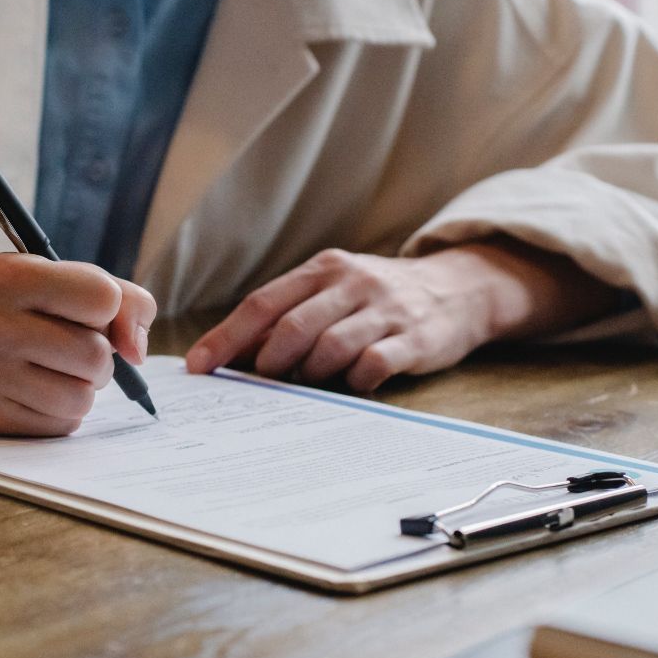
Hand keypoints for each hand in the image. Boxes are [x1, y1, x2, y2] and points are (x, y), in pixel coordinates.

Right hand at [0, 253, 154, 436]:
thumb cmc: (12, 302)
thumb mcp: (56, 276)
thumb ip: (120, 298)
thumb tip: (137, 352)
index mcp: (8, 277)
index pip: (102, 298)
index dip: (107, 307)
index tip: (86, 310)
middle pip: (95, 356)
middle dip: (99, 354)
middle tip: (74, 346)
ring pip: (81, 398)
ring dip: (83, 387)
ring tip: (58, 369)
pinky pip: (60, 425)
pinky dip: (62, 410)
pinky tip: (37, 389)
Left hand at [184, 242, 616, 390]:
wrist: (460, 289)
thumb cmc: (378, 299)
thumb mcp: (334, 291)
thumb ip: (289, 315)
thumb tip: (229, 354)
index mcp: (323, 270)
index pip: (263, 303)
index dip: (226, 337)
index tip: (197, 367)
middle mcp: (352, 283)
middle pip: (292, 326)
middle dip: (266, 363)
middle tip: (256, 385)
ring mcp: (385, 310)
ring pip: (330, 347)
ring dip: (308, 375)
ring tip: (307, 385)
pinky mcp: (415, 338)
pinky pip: (373, 365)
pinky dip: (354, 382)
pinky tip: (351, 387)